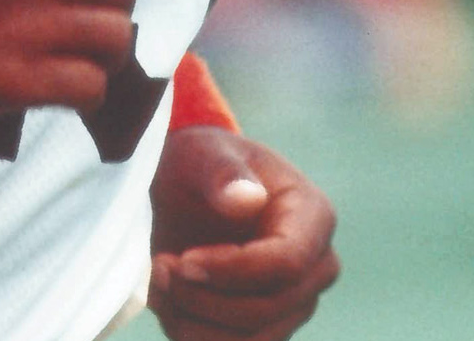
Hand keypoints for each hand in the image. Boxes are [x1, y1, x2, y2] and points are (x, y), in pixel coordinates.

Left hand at [148, 127, 338, 340]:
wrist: (189, 188)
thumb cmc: (202, 162)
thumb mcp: (204, 152)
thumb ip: (223, 172)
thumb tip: (247, 201)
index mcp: (313, 216)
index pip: (287, 262)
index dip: (233, 271)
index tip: (183, 260)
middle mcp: (315, 267)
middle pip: (267, 309)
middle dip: (204, 297)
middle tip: (160, 266)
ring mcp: (294, 303)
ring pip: (248, 340)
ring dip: (192, 321)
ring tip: (158, 279)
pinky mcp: (265, 328)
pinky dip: (190, 333)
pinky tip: (165, 299)